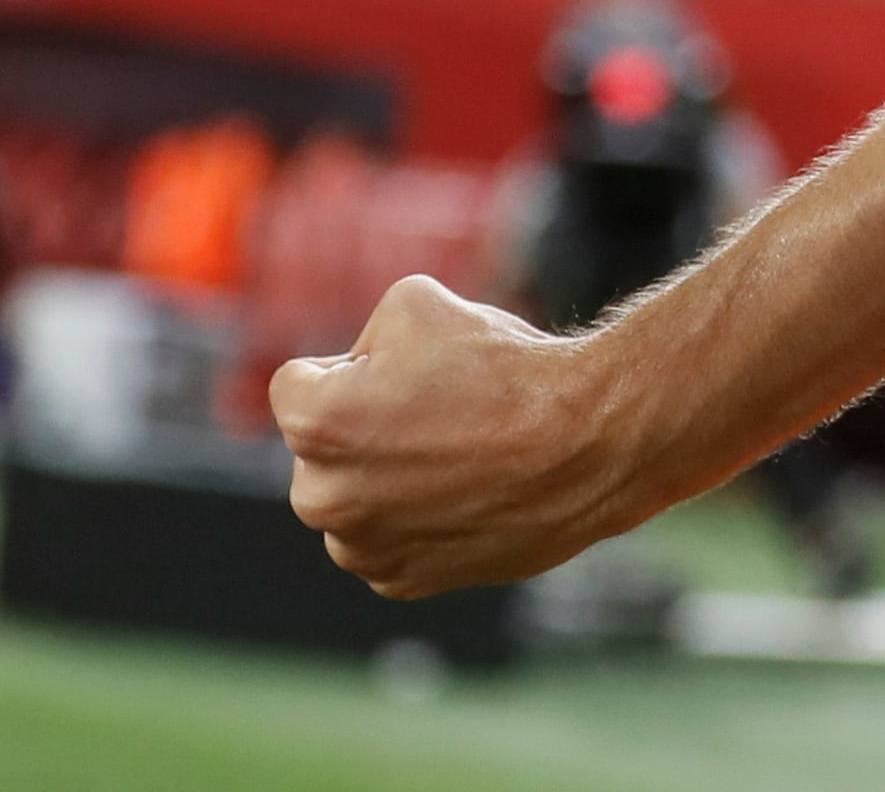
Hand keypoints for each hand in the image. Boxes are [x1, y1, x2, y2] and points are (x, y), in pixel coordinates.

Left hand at [274, 275, 643, 596]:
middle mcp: (323, 497)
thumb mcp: (415, 303)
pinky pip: (382, 539)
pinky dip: (409, 518)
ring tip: (453, 453)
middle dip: (358, 427)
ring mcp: (363, 548)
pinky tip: (461, 491)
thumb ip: (359, 339)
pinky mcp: (402, 582)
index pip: (296, 385)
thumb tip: (349, 374)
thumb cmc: (503, 368)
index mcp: (317, 424)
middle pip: (318, 447)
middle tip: (434, 412)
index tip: (408, 371)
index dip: (354, 366)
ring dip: (379, 477)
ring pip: (349, 496)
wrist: (587, 444)